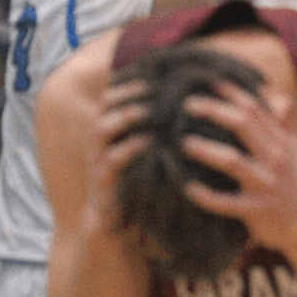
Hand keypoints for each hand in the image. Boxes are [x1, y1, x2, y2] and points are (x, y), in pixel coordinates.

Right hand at [83, 81, 153, 239]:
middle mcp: (102, 141)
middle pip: (107, 102)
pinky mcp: (102, 182)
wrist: (120, 229)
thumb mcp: (155, 153)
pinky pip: (110, 159)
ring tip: (152, 108)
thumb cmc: (144, 186)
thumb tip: (198, 103)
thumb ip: (166, 128)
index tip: (165, 66)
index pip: (120, 92)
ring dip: (127, 114)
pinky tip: (150, 140)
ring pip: (102, 127)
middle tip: (157, 81)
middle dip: (130, 89)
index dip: (137, 77)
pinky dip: (130, 147)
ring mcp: (98, 160)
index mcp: (116, 130)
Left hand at [178, 80, 296, 256]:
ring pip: (234, 161)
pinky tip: (189, 188)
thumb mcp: (296, 148)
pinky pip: (228, 203)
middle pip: (243, 125)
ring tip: (184, 144)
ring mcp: (267, 184)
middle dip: (214, 111)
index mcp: (283, 142)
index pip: (256, 108)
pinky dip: (207, 197)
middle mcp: (277, 158)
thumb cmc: (294, 183)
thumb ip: (284, 119)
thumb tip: (268, 89)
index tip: (209, 81)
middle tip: (187, 105)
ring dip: (206, 150)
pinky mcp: (258, 210)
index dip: (233, 92)